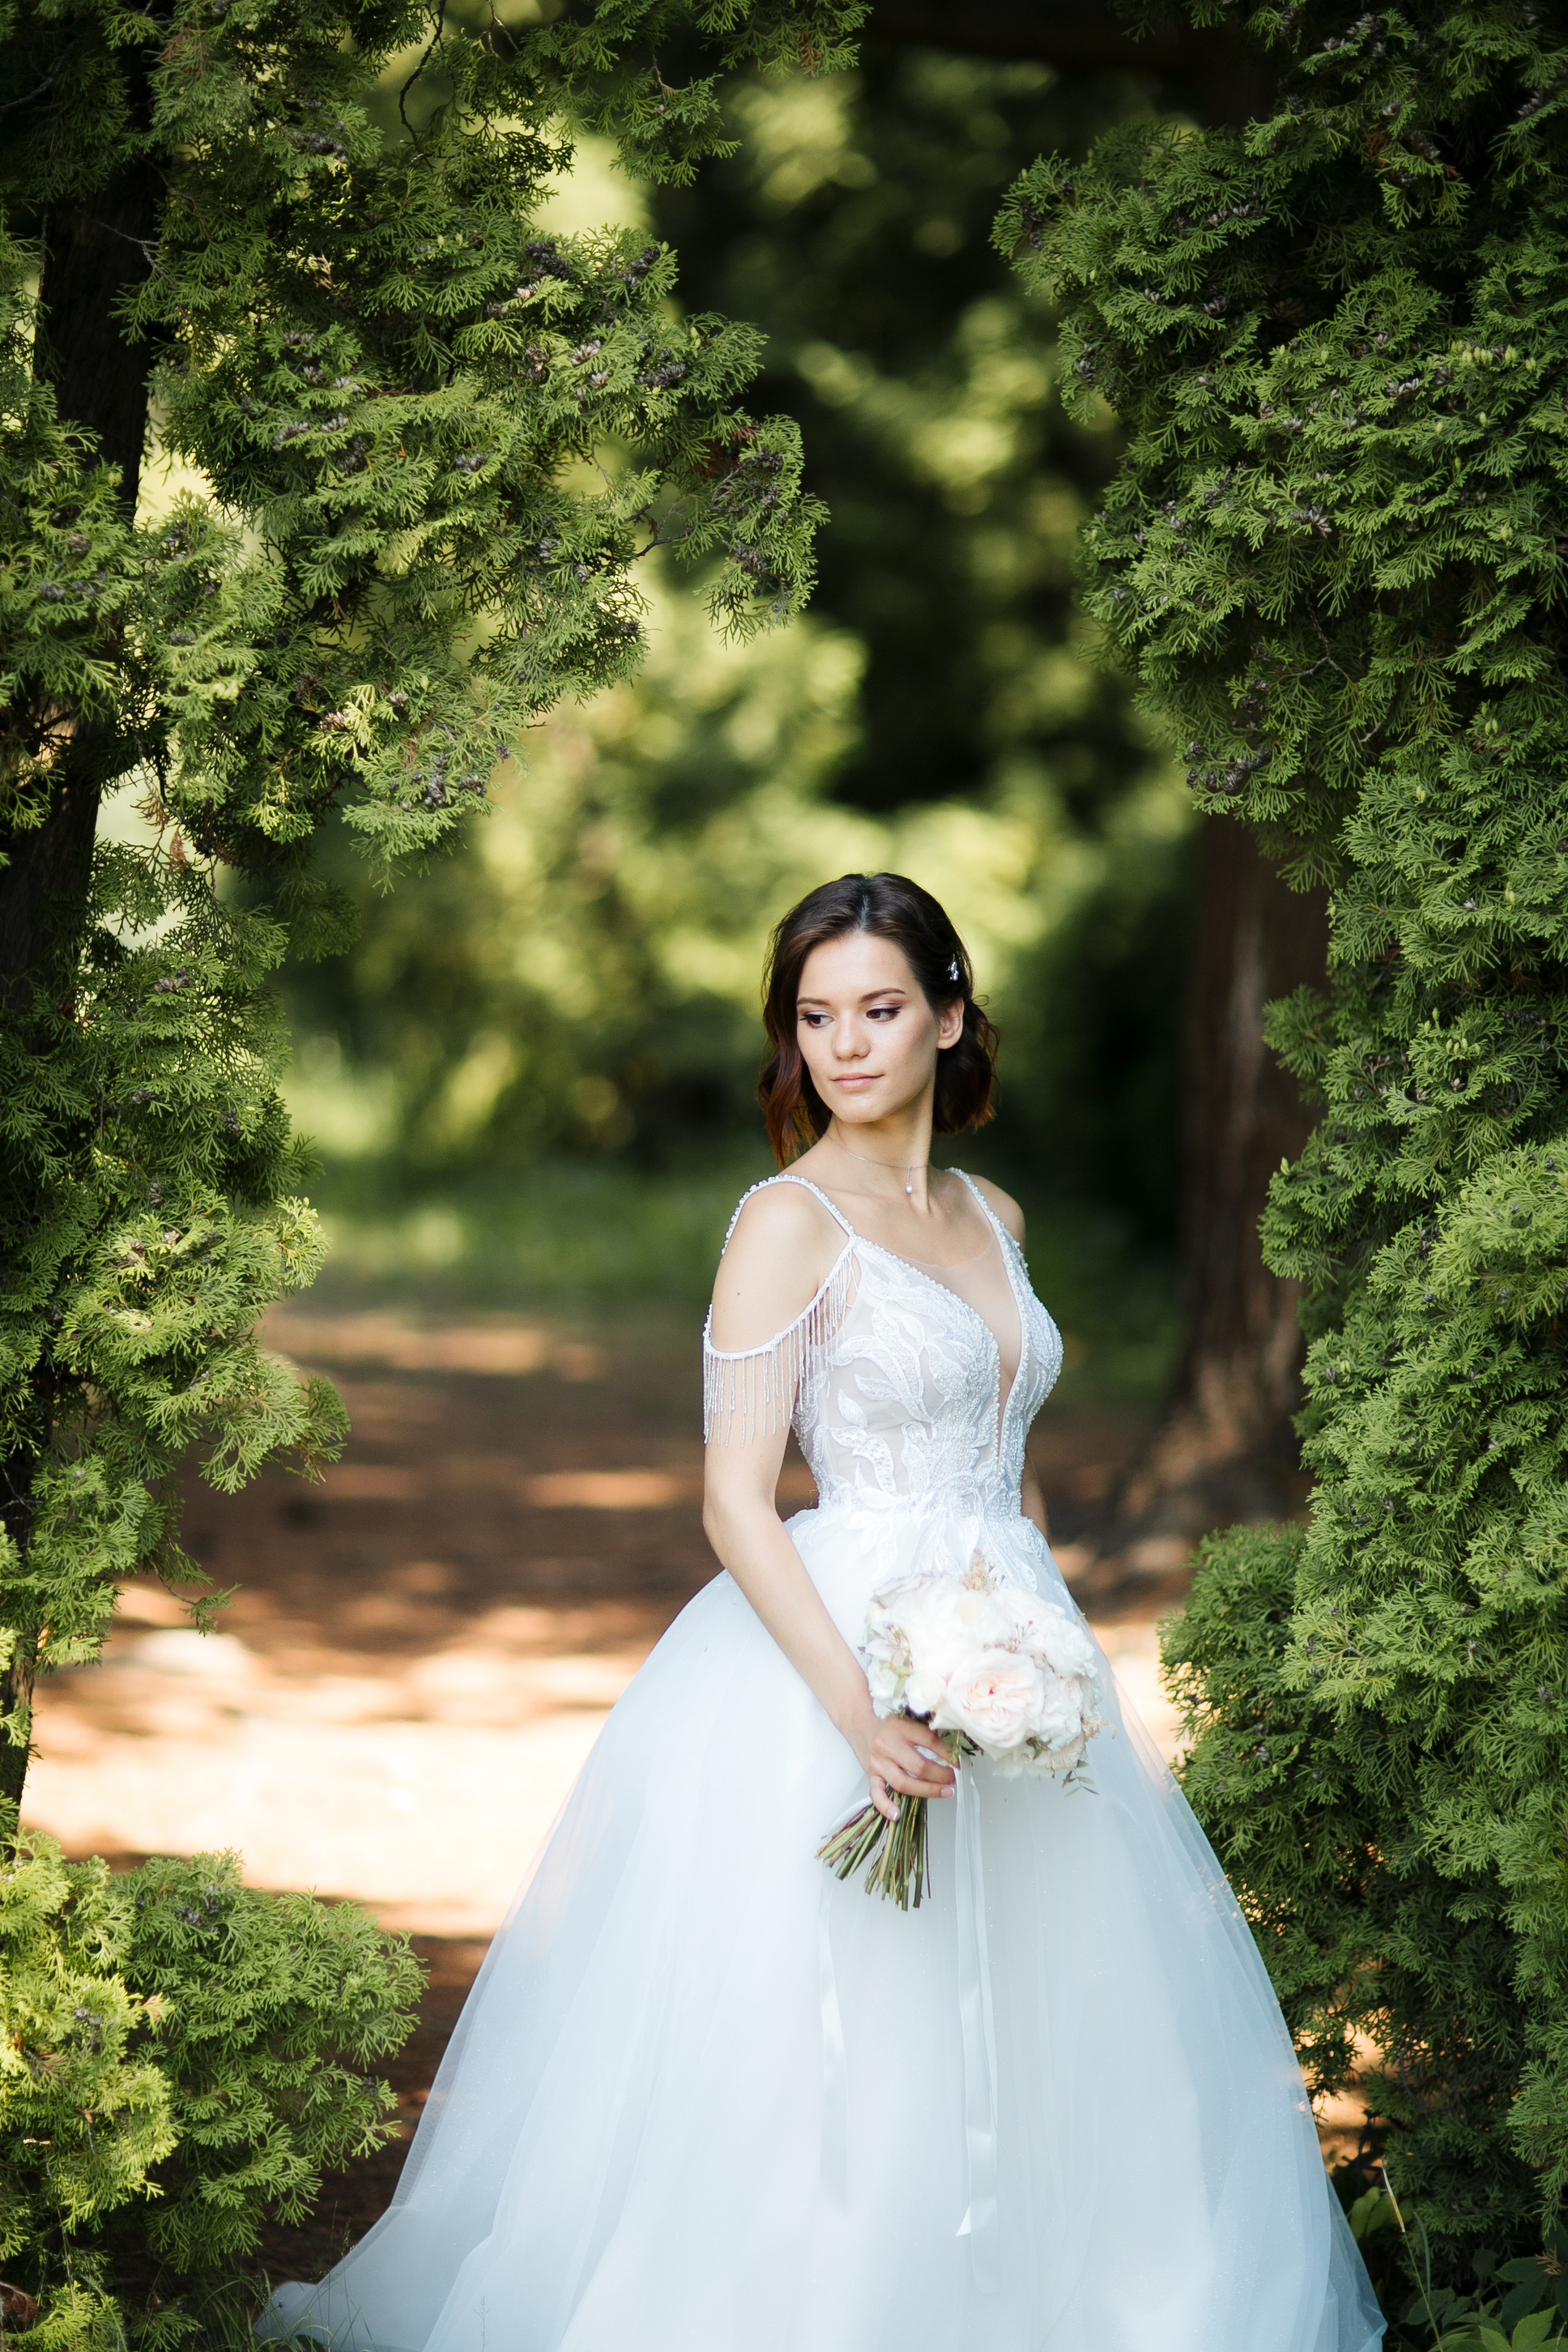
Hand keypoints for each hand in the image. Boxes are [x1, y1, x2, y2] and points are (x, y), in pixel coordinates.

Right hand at [849, 1703, 955, 1822]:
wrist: (860, 1725)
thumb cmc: (888, 1726)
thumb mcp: (908, 1720)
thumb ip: (926, 1732)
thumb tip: (953, 1747)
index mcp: (900, 1728)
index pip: (929, 1742)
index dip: (948, 1754)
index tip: (958, 1762)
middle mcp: (888, 1746)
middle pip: (919, 1766)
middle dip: (941, 1776)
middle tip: (952, 1778)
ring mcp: (879, 1763)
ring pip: (903, 1783)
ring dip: (927, 1791)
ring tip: (944, 1792)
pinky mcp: (871, 1776)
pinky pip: (876, 1794)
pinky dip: (885, 1806)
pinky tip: (897, 1814)